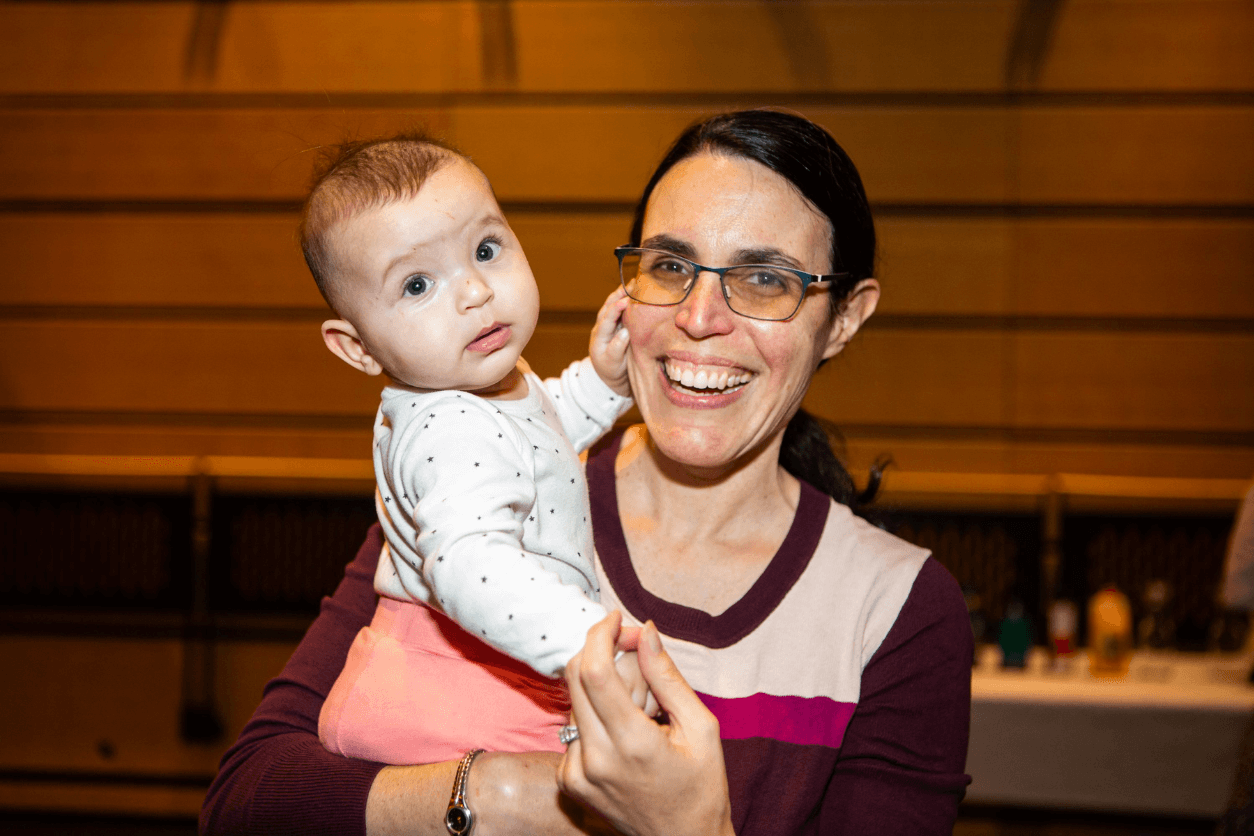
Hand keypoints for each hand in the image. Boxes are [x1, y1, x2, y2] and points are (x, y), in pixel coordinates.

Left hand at [559, 614, 733, 835]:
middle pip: (574, 679)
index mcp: (633, 745)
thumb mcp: (701, 728)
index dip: (601, 634)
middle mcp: (596, 760)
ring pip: (574, 701)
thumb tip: (645, 630)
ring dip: (600, 685)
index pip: (594, 672)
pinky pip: (573, 728)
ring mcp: (577, 774)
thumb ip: (667, 677)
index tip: (616, 619)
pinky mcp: (568, 782)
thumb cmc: (702, 788)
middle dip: (598, 650)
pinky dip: (596, 716)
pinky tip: (625, 731)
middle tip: (628, 647)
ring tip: (639, 703)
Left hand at [589, 287, 631, 397]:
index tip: (628, 300)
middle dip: (619, 294)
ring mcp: (608, 326)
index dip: (616, 308)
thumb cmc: (612, 371)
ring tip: (633, 283)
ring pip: (612, 305)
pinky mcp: (615, 326)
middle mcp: (601, 328)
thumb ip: (616, 348)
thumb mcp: (613, 363)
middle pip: (608, 307)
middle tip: (633, 284)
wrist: (611, 377)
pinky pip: (619, 310)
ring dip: (621, 293)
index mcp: (599, 337)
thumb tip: (625, 332)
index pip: (607, 319)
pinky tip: (634, 293)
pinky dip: (625, 299)